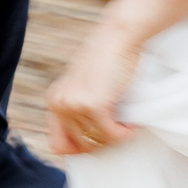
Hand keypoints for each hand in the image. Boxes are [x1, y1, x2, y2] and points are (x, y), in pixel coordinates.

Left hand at [45, 21, 144, 155]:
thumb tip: (89, 144)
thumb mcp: (85, 86)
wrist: (118, 37)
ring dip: (116, 137)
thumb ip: (79, 110)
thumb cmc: (107, 59)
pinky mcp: (93, 106)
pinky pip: (112, 135)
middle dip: (102, 144)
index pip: (58, 144)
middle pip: (81, 146)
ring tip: (128, 124)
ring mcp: (75, 106)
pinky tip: (133, 125)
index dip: (79, 150)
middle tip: (118, 133)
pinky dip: (125, 134)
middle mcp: (60, 105)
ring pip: (98, 141)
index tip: (99, 145)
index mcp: (54, 101)